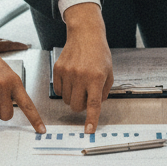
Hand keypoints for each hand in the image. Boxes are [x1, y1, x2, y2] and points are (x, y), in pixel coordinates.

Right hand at [56, 3, 113, 132]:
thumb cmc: (99, 53)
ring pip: (67, 100)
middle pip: (76, 106)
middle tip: (85, 95)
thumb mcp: (109, 72)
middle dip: (81, 106)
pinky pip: (58, 90)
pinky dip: (64, 90)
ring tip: (79, 84)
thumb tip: (95, 106)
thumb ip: (103, 91)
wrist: (85, 35)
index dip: (91, 120)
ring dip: (73, 97)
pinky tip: (70, 80)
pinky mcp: (57, 70)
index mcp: (96, 78)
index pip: (93, 104)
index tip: (89, 131)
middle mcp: (81, 76)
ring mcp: (67, 73)